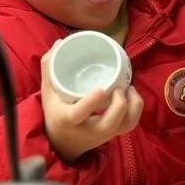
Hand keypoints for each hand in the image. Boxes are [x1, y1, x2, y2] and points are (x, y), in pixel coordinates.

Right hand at [41, 47, 142, 163]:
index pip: (79, 113)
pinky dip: (136, 109)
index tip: (101, 89)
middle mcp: (89, 130)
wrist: (63, 142)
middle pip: (110, 123)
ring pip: (126, 125)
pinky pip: (131, 124)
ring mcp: (104, 134)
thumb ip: (50, 67)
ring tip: (129, 88)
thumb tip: (60, 42)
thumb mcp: (48, 91)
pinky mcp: (114, 134)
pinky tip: (131, 94)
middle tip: (120, 88)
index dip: (91, 103)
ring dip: (133, 106)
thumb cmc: (55, 111)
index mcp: (68, 118)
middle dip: (120, 105)